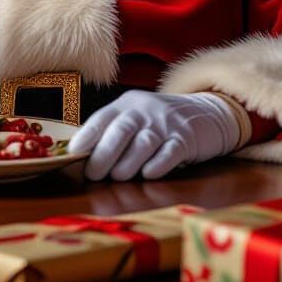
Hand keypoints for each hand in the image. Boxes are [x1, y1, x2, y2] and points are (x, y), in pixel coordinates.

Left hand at [67, 91, 241, 180]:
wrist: (207, 112)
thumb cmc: (161, 122)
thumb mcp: (136, 117)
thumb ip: (113, 133)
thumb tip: (83, 158)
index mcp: (128, 104)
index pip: (103, 117)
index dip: (87, 135)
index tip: (74, 153)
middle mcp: (146, 110)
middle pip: (121, 130)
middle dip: (104, 155)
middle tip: (94, 174)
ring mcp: (167, 123)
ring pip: (143, 143)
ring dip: (128, 164)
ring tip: (119, 177)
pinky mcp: (186, 138)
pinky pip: (170, 152)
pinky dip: (157, 165)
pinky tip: (148, 174)